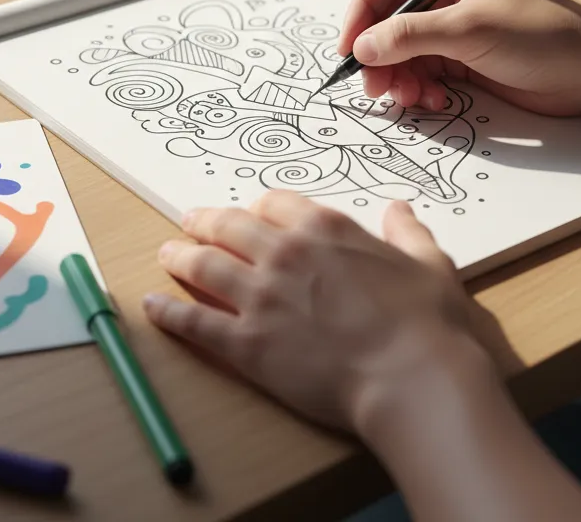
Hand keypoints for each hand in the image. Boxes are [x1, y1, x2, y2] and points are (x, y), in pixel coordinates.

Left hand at [143, 191, 517, 433]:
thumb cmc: (427, 322)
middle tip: (190, 221)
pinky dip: (168, 312)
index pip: (275, 203)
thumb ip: (409, 234)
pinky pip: (195, 323)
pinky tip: (152, 305)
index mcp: (324, 229)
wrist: (411, 377)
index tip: (251, 213)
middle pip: (229, 225)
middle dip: (206, 221)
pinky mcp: (246, 343)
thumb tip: (401, 210)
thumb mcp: (429, 264)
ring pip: (204, 266)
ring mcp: (260, 296)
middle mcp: (284, 253)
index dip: (258, 207)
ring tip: (166, 253)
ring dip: (180, 257)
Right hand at [338, 0, 580, 116]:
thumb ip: (409, 36)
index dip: (361, 12)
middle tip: (376, 87)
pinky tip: (434, 101)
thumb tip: (361, 48)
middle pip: (389, 17)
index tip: (349, 49)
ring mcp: (455, 22)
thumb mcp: (468, 29)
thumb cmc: (541, 35)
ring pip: (402, 49)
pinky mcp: (463, 55)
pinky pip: (422, 70)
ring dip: (399, 76)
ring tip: (411, 99)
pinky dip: (419, 88)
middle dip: (379, 53)